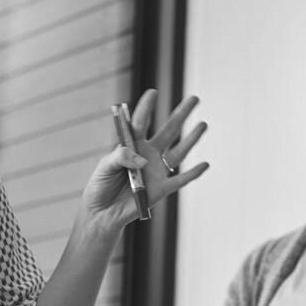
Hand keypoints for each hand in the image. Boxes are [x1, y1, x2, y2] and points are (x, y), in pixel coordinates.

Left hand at [83, 89, 209, 227]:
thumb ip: (121, 158)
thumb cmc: (100, 186)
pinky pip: (180, 180)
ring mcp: (156, 171)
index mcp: (131, 146)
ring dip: (192, 138)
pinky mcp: (161, 190)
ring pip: (179, 152)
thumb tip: (142, 160)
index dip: (146, 107)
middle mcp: (147, 155)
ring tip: (203, 124)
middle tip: (194, 98)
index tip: (154, 92)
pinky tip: (205, 164)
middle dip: (181, 114)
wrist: (103, 213)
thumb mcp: (104, 167)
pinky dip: (193, 173)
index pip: (140, 122)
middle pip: (168, 131)